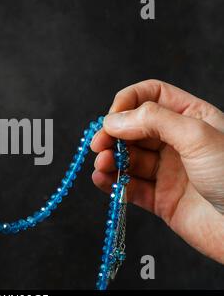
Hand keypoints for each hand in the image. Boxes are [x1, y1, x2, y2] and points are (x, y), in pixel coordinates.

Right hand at [91, 79, 223, 263]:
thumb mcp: (197, 135)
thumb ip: (153, 120)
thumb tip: (114, 119)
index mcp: (191, 118)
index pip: (151, 96)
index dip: (128, 102)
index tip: (112, 117)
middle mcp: (177, 142)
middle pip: (134, 128)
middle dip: (113, 134)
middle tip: (99, 144)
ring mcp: (168, 171)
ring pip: (129, 159)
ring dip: (111, 159)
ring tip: (103, 165)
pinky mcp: (161, 199)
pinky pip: (130, 188)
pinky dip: (112, 183)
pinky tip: (102, 180)